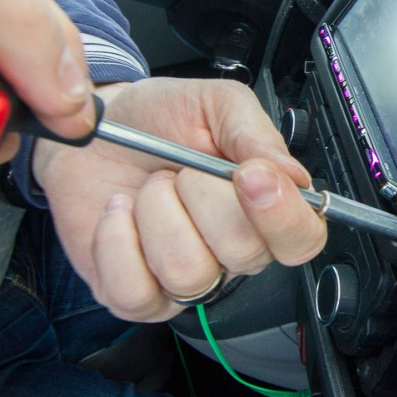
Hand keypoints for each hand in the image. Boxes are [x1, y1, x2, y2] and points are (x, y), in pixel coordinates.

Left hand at [32, 78, 327, 321]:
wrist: (93, 130)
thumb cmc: (158, 118)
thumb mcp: (213, 103)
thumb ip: (255, 133)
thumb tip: (292, 175)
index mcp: (265, 206)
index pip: (303, 238)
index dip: (283, 215)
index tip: (249, 175)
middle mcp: (232, 249)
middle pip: (244, 252)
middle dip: (203, 196)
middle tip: (182, 168)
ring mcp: (186, 277)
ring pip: (189, 273)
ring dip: (157, 215)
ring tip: (150, 187)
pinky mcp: (136, 293)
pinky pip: (135, 292)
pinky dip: (116, 243)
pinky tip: (118, 213)